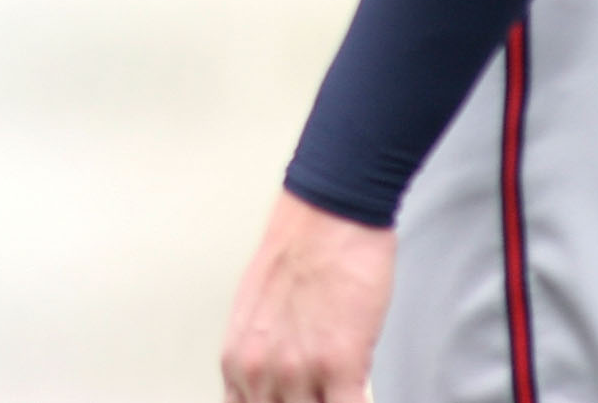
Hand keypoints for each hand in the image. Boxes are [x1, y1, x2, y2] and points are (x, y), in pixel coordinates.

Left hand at [221, 189, 395, 402]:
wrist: (328, 214)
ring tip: (342, 387)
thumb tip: (281, 390)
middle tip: (321, 390)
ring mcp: (299, 372)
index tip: (295, 400)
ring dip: (330, 400)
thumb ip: (263, 360)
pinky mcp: (341, 365)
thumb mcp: (255, 314)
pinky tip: (361, 393)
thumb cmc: (296, 252)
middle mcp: (259, 372)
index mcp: (236, 362)